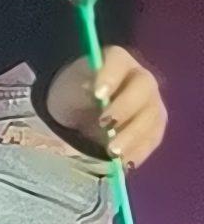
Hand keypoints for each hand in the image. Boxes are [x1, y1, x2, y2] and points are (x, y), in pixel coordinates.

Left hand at [47, 45, 166, 166]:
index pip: (118, 61)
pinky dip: (139, 152)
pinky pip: (152, 139)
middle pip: (142, 91)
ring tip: (112, 152)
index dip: (110, 76)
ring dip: (133, 136)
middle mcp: (141, 79)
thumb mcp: (69, 86)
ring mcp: (151, 103)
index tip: (97, 94)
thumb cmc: (73, 92)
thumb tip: (91, 90)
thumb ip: (80, 86)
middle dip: (124, 110)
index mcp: (116, 60)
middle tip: (104, 125)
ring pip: (150, 118)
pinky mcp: (154, 127)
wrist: (78, 111)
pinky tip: (126, 163)